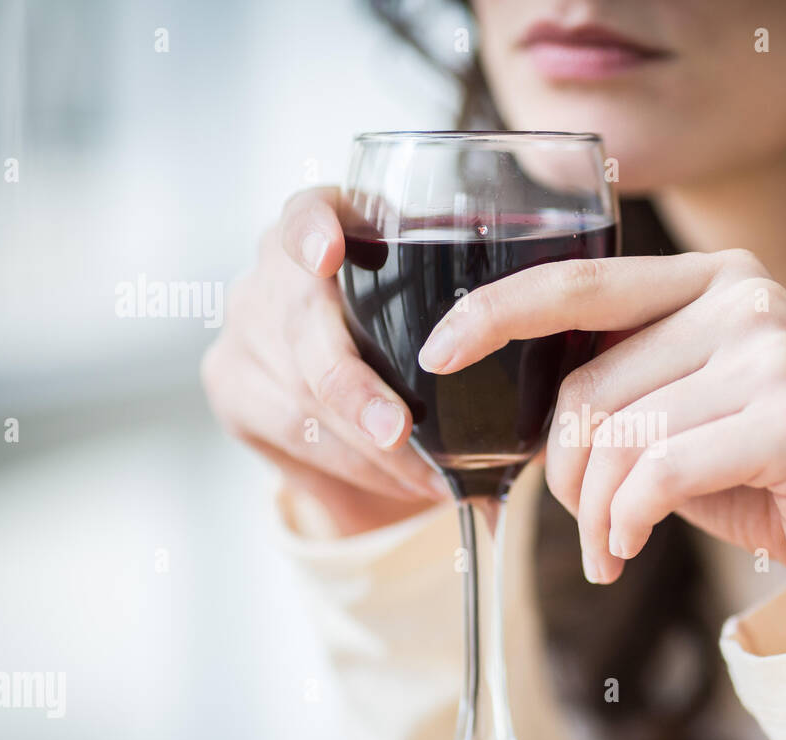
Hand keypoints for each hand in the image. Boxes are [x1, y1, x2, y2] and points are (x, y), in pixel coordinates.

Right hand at [201, 187, 447, 535]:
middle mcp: (274, 271)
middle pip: (301, 324)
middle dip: (354, 388)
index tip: (328, 255)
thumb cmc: (421, 336)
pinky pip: (290, 433)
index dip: (312, 230)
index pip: (305, 212)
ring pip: (298, 392)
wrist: (363, 395)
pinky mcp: (232, 383)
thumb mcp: (445, 307)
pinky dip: (352, 466)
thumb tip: (553, 360)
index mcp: (327, 224)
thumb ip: (476, 315)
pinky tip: (400, 482)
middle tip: (400, 432)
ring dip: (368, 447)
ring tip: (431, 479)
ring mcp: (246, 325)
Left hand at [418, 249, 785, 627]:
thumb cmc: (769, 484)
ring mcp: (775, 353)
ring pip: (617, 438)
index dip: (496, 315)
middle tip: (583, 527)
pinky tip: (631, 550)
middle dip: (560, 474)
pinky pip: (658, 473)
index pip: (580, 284)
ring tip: (612, 548)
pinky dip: (627, 522)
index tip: (437, 354)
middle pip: (588, 387)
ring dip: (594, 513)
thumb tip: (515, 399)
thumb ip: (624, 386)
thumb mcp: (688, 417)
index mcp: (717, 279)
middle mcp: (748, 298)